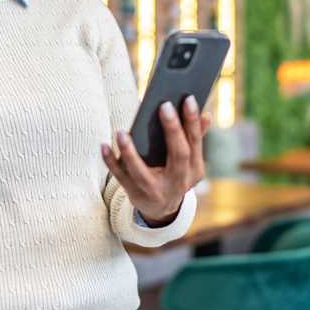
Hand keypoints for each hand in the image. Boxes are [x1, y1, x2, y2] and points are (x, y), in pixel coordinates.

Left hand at [101, 95, 212, 225]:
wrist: (162, 211)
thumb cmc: (174, 174)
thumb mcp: (188, 162)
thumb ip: (195, 138)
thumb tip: (206, 114)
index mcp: (194, 170)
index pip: (195, 142)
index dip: (192, 121)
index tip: (188, 98)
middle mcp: (178, 182)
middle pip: (178, 155)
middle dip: (172, 130)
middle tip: (164, 105)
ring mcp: (156, 191)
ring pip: (142, 172)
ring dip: (130, 152)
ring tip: (121, 131)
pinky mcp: (136, 195)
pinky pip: (121, 177)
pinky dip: (111, 162)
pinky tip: (103, 146)